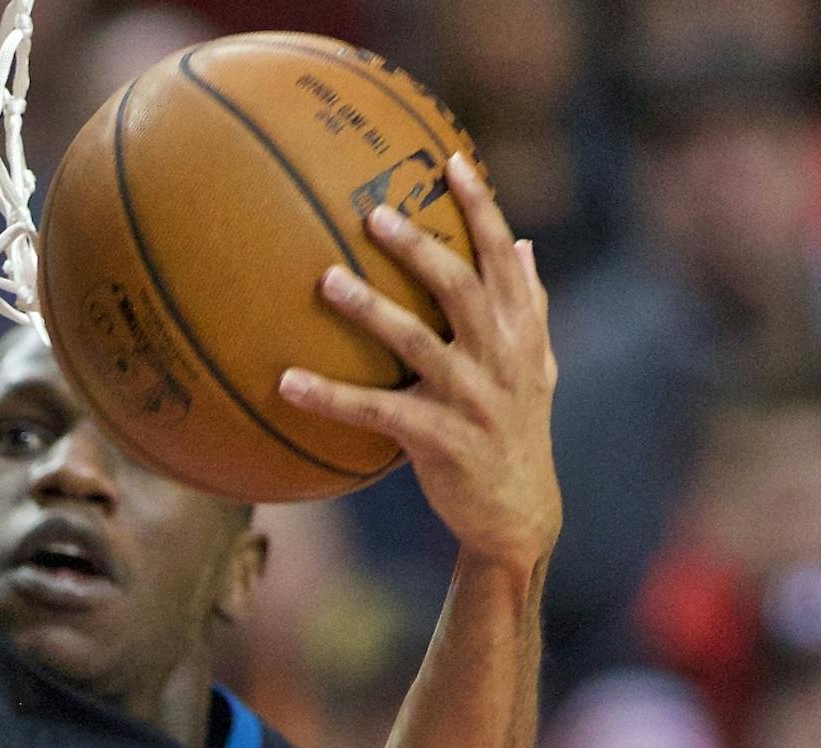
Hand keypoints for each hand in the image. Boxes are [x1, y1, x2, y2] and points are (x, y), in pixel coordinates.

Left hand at [281, 153, 560, 578]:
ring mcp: (471, 398)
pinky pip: (373, 411)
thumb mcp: (536, 366)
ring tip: (323, 280)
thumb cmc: (517, 431)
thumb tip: (523, 243)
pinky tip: (284, 382)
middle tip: (373, 213)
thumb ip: (531, 304)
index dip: (481, 206)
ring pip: (414, 341)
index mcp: (522, 331)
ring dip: (368, 309)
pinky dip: (328, 396)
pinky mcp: (437, 439)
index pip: (503, 255)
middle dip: (418, 245)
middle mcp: (501, 357)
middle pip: (459, 286)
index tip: (450, 160)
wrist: (519, 514)